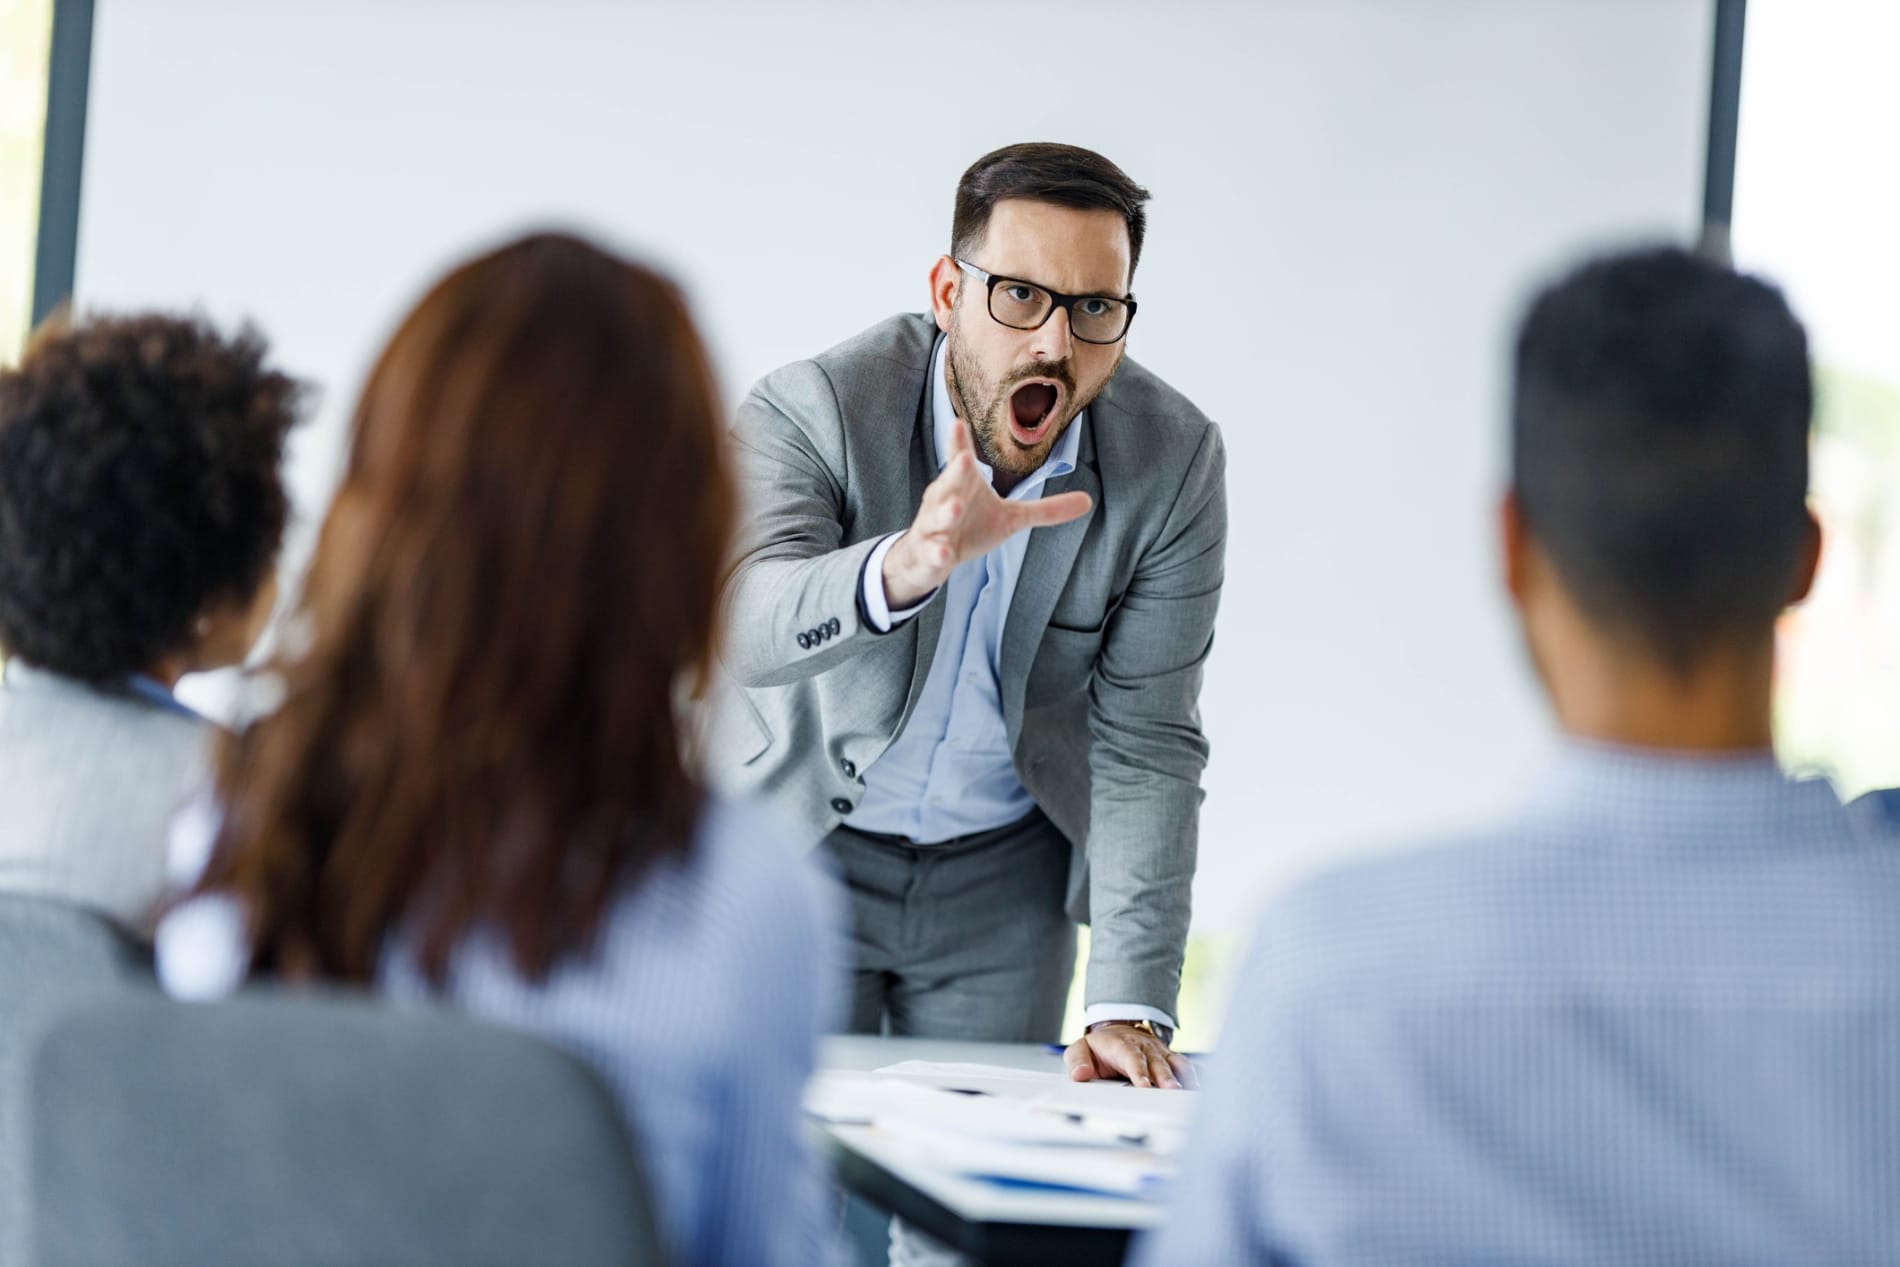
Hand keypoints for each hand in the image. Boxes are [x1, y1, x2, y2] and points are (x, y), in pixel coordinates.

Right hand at [882, 418, 1092, 608]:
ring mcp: (934, 526)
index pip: (959, 459)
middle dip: (955, 472)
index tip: (958, 423)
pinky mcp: (928, 552)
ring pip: (936, 517)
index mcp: (964, 485)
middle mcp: (945, 500)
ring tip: (955, 509)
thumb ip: (1046, 510)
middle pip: (949, 483)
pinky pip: (932, 551)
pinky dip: (936, 552)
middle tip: (964, 460)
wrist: (929, 558)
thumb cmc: (971, 527)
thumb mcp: (1011, 518)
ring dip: (945, 513)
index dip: (959, 442)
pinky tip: (944, 554)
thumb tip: (1089, 500)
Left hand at [1062, 1021, 1195, 1089]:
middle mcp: (1144, 1047)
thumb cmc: (1099, 1047)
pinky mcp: (1169, 1059)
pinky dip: (1195, 1075)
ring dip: (1183, 1078)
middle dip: (1165, 1078)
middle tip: (1172, 1092)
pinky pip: (1184, 1066)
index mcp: (1121, 1045)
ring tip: (1190, 1092)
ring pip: (1174, 1064)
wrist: (1116, 1031)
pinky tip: (1203, 1086)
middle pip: (1156, 1063)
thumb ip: (1077, 1061)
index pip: (1131, 1058)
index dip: (1138, 1071)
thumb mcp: (1080, 1049)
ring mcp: (1158, 1053)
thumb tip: (1080, 1075)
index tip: (1143, 1085)